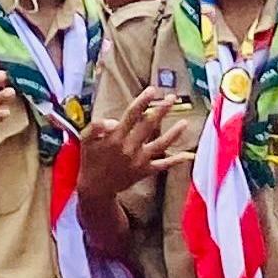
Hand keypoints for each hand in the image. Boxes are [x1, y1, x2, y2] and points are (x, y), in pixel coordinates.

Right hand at [75, 86, 178, 205]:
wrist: (96, 188)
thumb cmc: (91, 160)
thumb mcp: (86, 140)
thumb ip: (97, 126)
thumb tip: (114, 121)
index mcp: (115, 138)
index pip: (131, 115)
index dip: (143, 101)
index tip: (152, 90)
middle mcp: (129, 148)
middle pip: (149, 126)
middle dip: (161, 110)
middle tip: (172, 98)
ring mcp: (139, 161)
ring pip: (160, 144)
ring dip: (174, 133)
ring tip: (185, 122)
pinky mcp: (145, 171)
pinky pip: (164, 165)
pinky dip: (177, 160)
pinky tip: (190, 155)